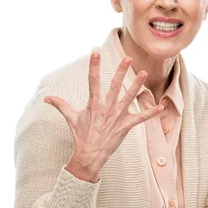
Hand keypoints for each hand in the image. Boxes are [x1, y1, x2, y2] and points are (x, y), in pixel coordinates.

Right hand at [44, 51, 163, 180]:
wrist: (89, 155)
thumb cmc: (81, 135)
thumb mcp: (71, 118)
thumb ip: (61, 105)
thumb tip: (46, 98)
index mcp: (94, 103)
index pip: (93, 80)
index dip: (94, 66)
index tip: (95, 52)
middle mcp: (107, 107)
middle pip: (114, 85)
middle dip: (121, 71)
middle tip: (128, 58)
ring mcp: (117, 116)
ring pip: (129, 97)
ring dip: (137, 85)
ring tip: (144, 73)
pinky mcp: (126, 126)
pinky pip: (140, 118)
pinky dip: (151, 112)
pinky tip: (160, 106)